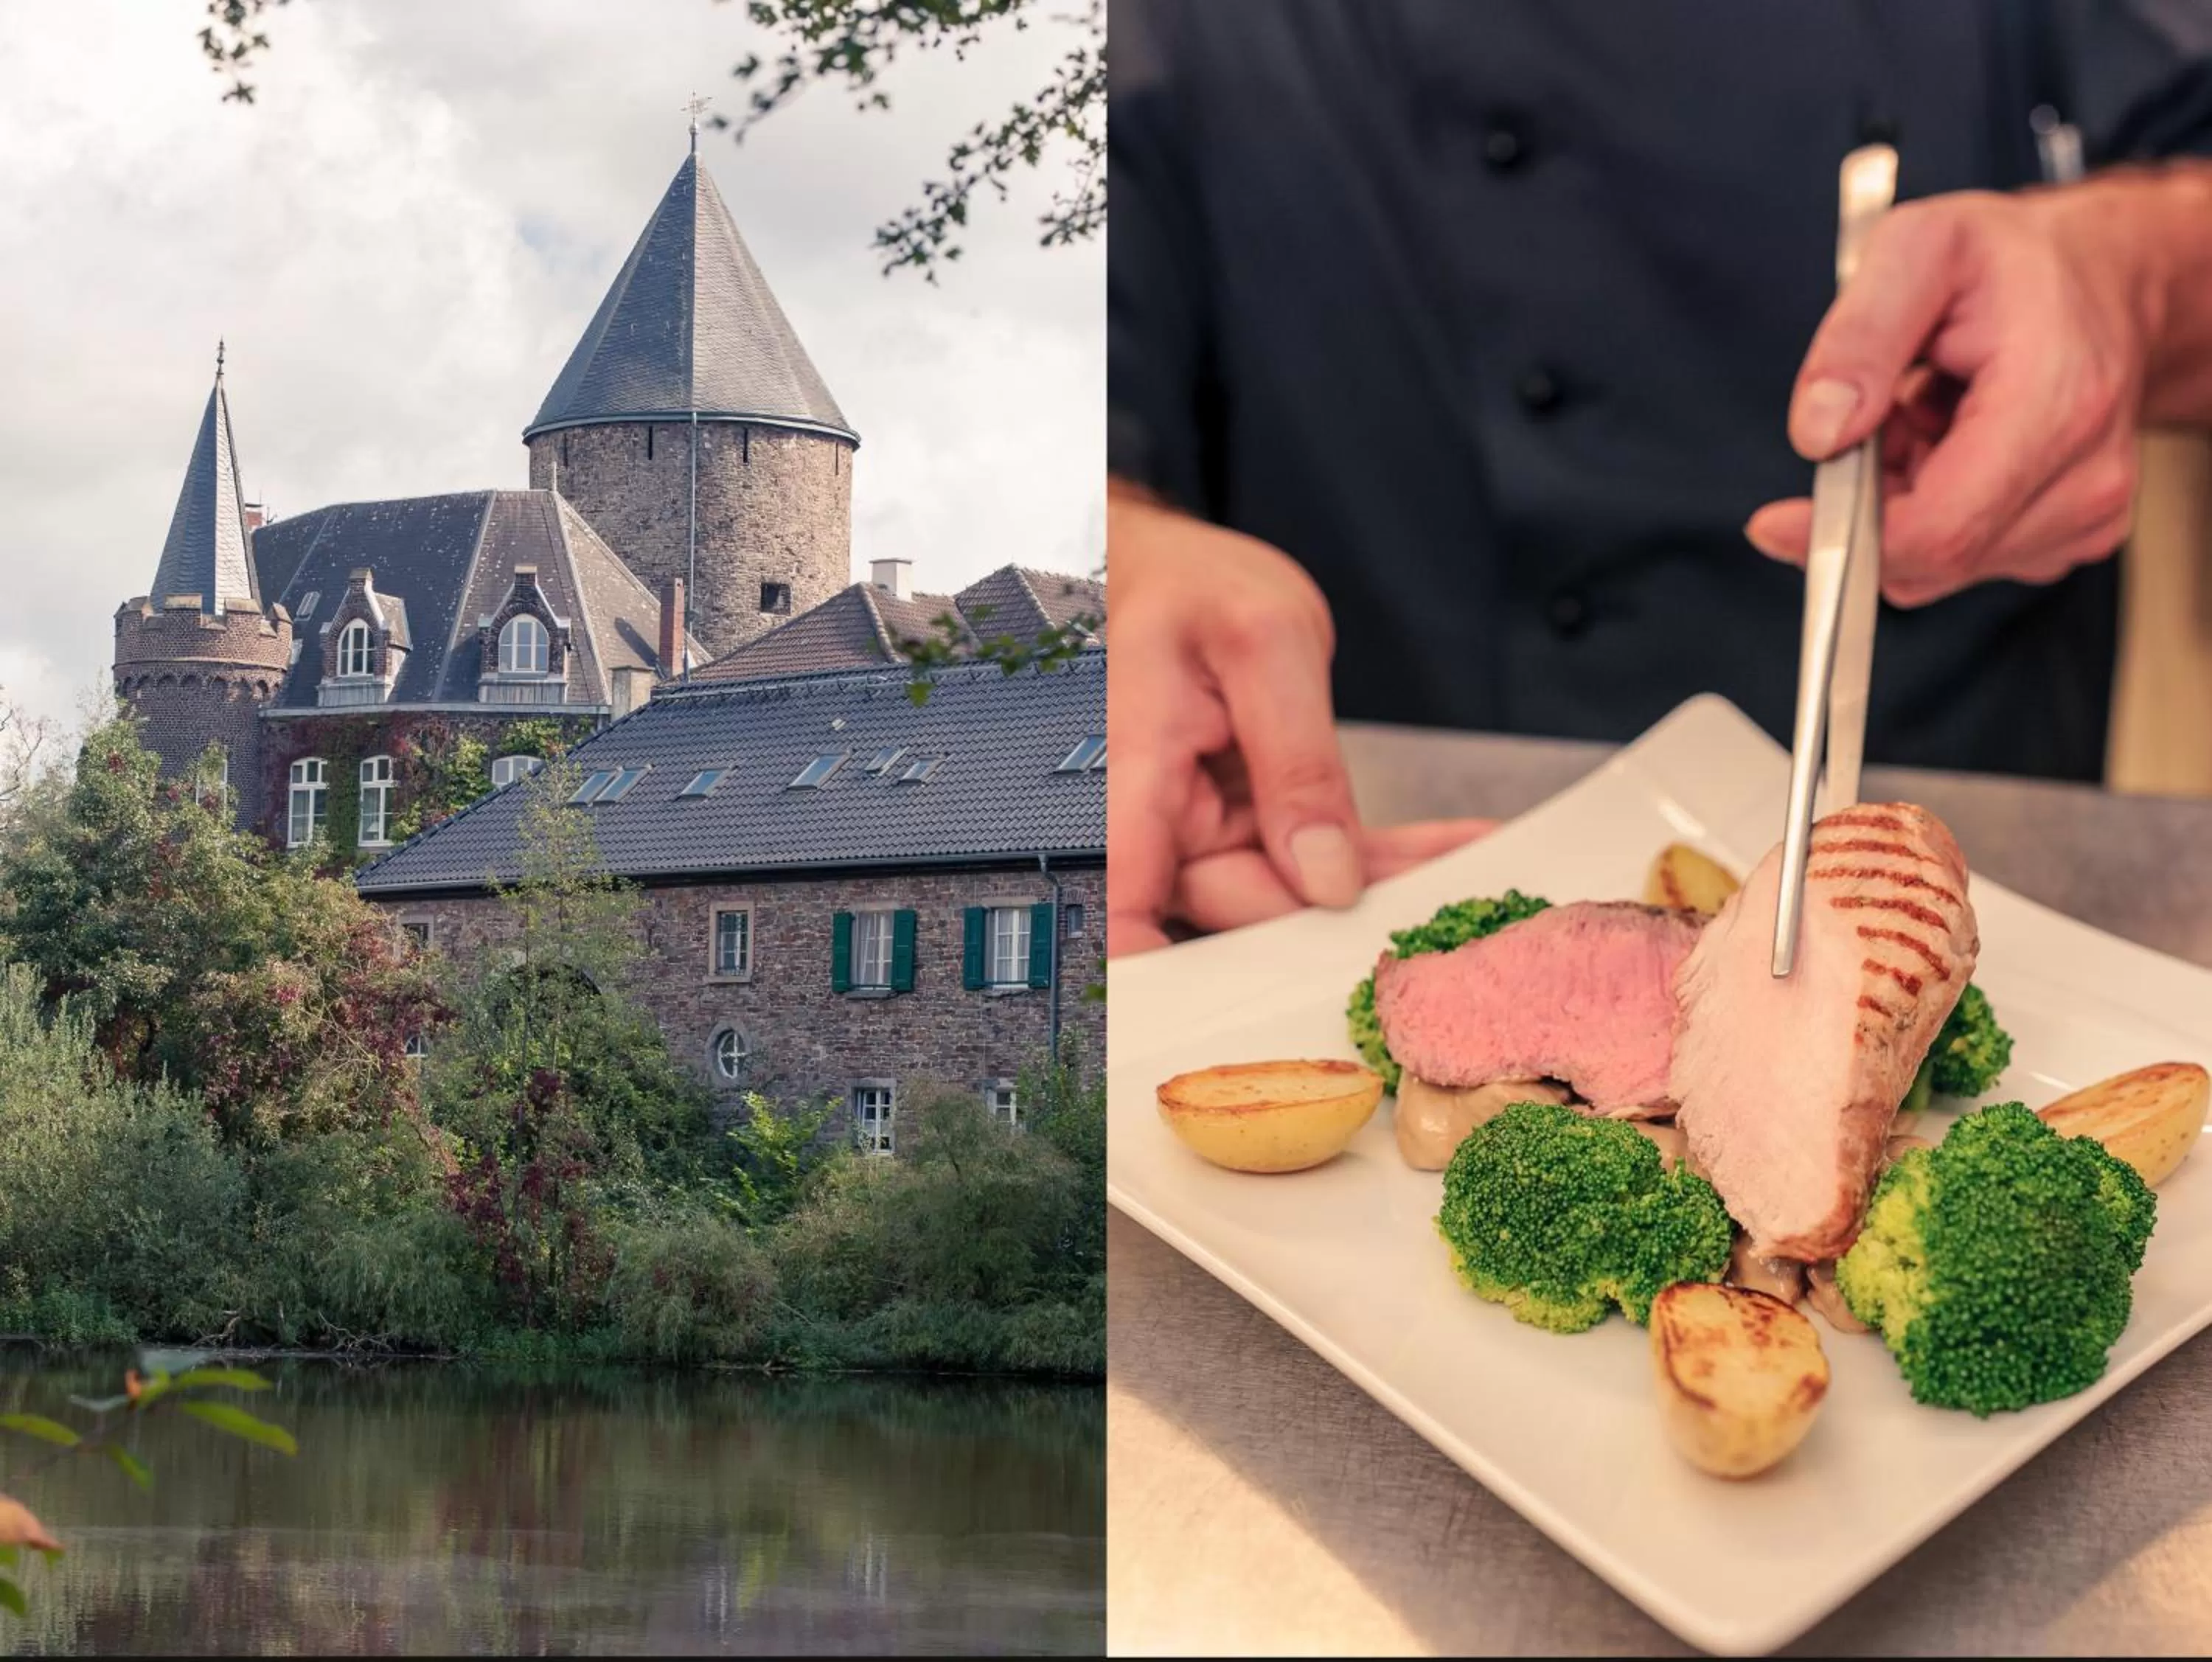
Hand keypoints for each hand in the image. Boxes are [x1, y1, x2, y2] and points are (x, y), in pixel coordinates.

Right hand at [1107, 484, 1491, 956]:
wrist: (1176, 571)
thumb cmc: (1192, 588)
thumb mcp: (1265, 646)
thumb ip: (1297, 764)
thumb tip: (1322, 880)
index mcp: (1131, 774)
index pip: (1124, 903)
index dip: (1158, 982)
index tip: (1222, 1024)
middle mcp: (1157, 821)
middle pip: (1236, 905)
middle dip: (1334, 919)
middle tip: (1438, 927)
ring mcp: (1200, 828)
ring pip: (1287, 890)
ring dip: (1378, 883)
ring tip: (1467, 870)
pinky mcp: (1242, 822)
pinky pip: (1310, 856)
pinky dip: (1375, 856)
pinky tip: (1451, 850)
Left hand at [1744, 185, 2150, 606]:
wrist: (2111, 278)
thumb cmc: (2016, 259)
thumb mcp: (1921, 247)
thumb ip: (1860, 336)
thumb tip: (1819, 434)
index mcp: (2056, 407)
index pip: (1937, 530)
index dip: (1841, 540)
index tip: (1772, 523)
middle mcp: (2087, 479)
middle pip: (1929, 557)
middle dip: (1868, 505)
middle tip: (1877, 417)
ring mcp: (2087, 516)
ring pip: (1937, 566)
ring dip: (1897, 502)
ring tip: (1920, 416)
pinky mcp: (2072, 535)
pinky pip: (1963, 558)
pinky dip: (1929, 509)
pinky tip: (1947, 443)